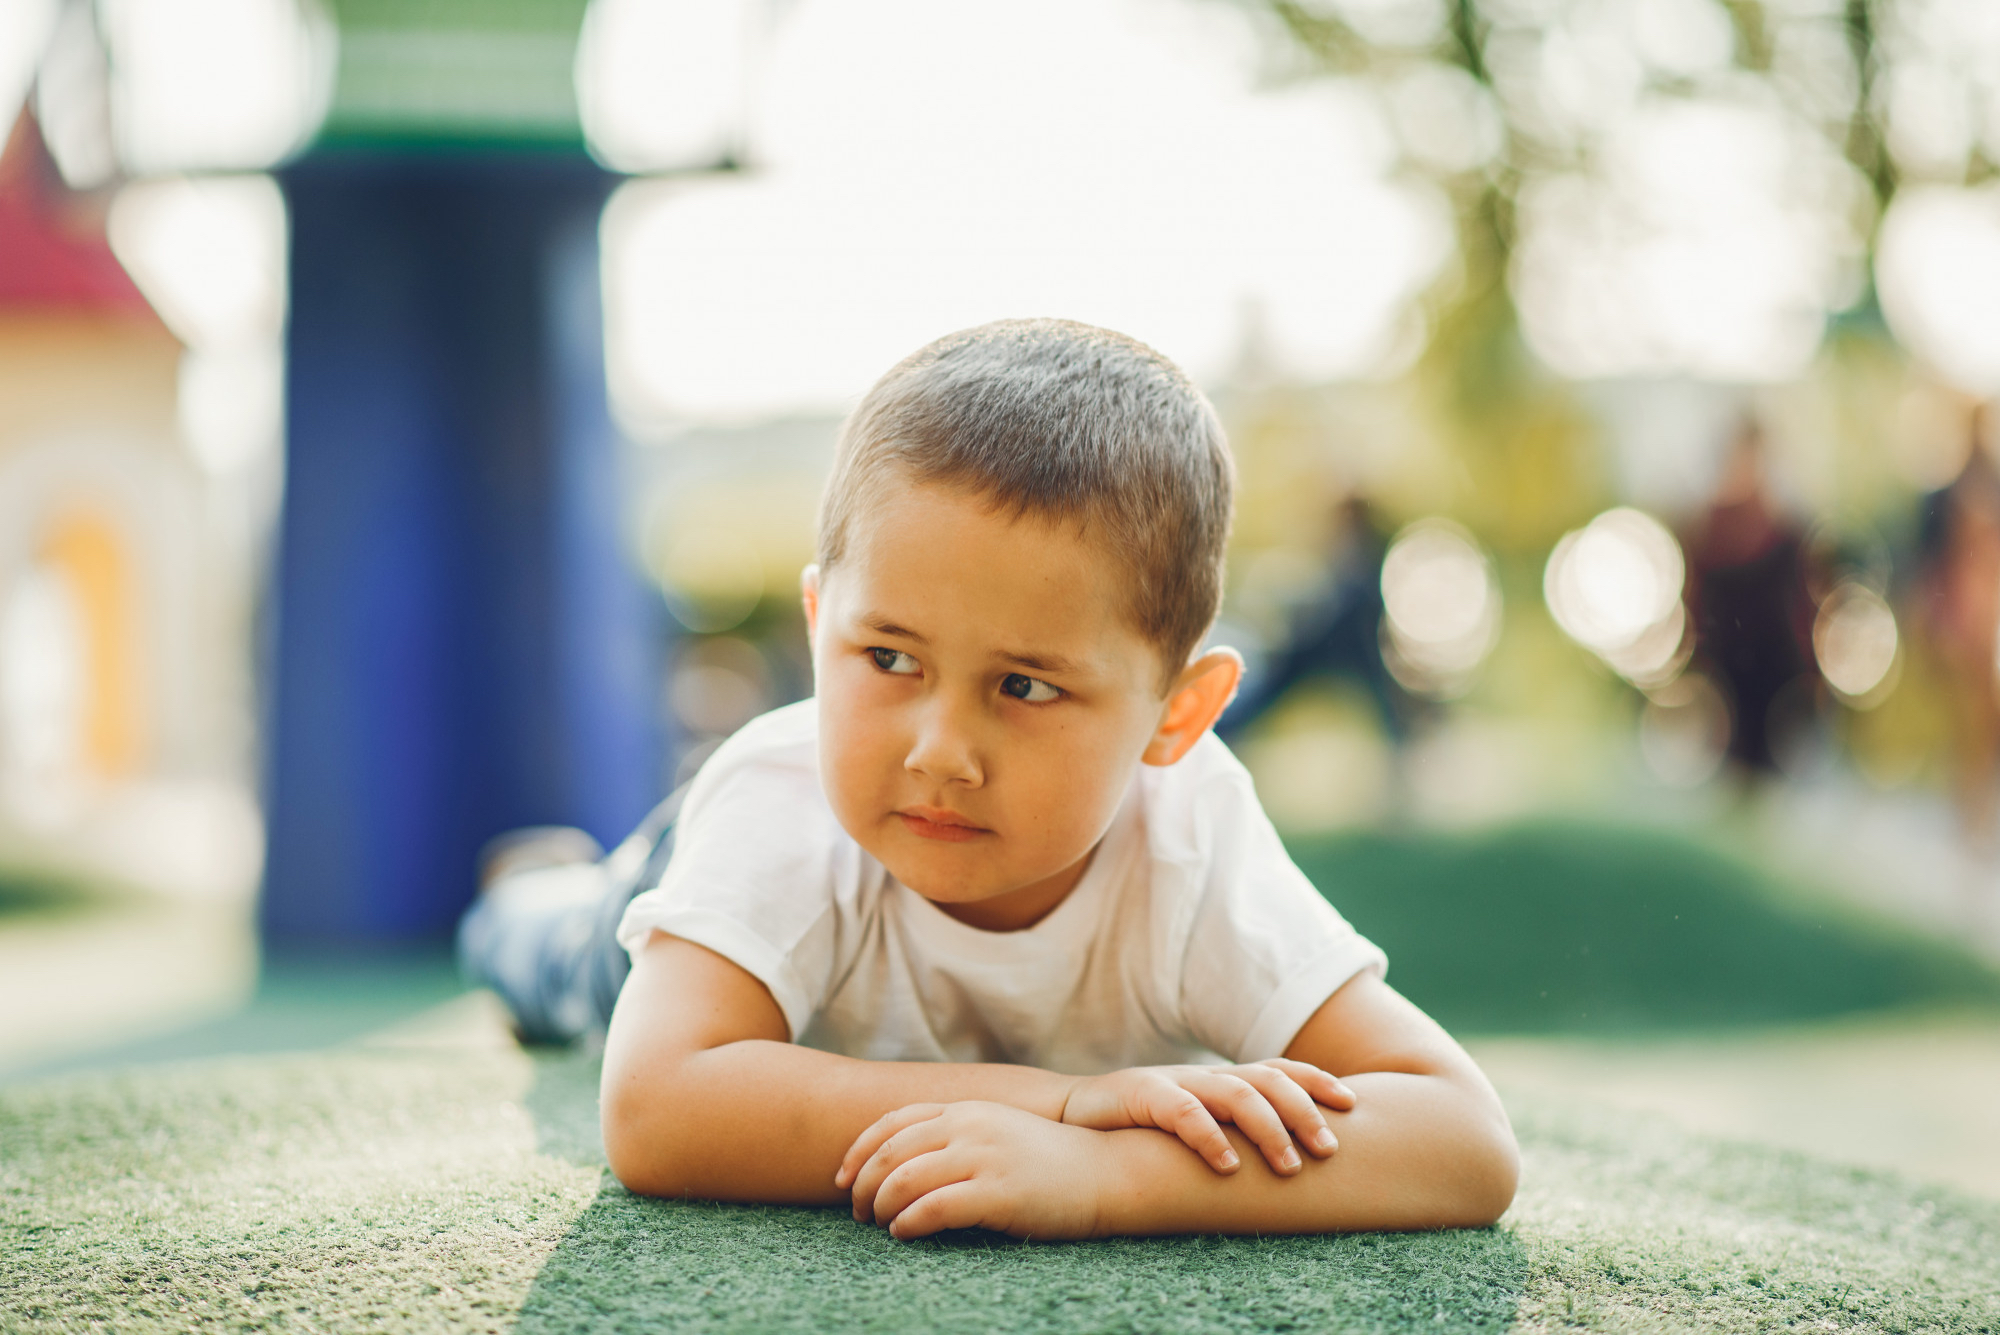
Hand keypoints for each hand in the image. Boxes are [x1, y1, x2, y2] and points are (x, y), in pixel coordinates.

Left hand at [834, 1101, 1109, 1240]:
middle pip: (891, 1152)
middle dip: (864, 1185)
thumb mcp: (999, 1132)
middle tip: (858, 1212)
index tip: (843, 1179)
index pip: (893, 1122)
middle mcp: (970, 1126)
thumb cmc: (1049, 1162)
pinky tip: (904, 1235)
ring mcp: (984, 1157)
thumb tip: (907, 1163)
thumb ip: (958, 1135)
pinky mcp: (997, 1192)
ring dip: (882, 1207)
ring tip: (882, 1225)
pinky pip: (933, 1209)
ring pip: (904, 1180)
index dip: (859, 1151)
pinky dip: (908, 1224)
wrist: (1106, 1173)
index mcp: (967, 1109)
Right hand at [1059, 1059, 1354, 1175]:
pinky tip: (1228, 1165)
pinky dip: (1208, 1137)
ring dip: (1269, 1129)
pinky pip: (1182, 1112)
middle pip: (1268, 1080)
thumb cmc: (1137, 1129)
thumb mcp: (1191, 1126)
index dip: (1316, 1081)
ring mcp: (1173, 1081)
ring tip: (1290, 1166)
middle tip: (1330, 1148)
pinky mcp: (1140, 1094)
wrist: (1069, 1116)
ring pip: (1234, 1093)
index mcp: (1219, 1081)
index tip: (1352, 1104)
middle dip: (1304, 1112)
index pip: (1279, 1070)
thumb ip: (1229, 1131)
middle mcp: (1203, 1076)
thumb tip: (1286, 1157)